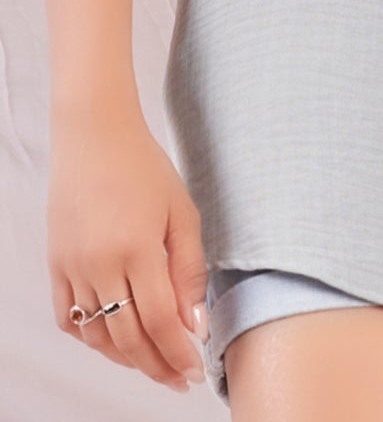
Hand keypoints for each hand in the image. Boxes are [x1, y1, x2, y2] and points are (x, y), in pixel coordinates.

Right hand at [48, 95, 208, 391]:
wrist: (95, 135)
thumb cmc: (145, 167)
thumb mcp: (182, 210)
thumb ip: (190, 269)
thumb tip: (195, 324)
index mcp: (137, 248)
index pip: (160, 321)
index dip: (177, 353)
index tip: (193, 372)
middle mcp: (100, 264)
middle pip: (128, 337)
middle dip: (156, 365)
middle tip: (178, 379)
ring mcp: (73, 267)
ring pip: (97, 335)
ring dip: (125, 357)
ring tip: (151, 363)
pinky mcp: (55, 265)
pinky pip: (68, 318)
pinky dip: (90, 337)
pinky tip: (113, 340)